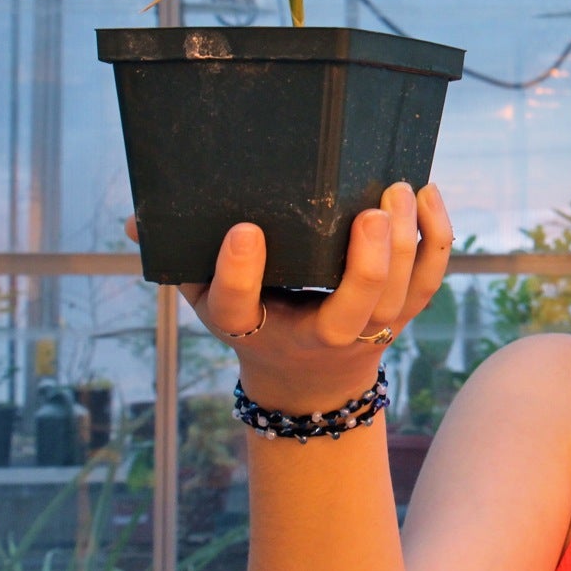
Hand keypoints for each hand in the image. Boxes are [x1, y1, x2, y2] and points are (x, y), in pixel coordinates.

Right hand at [123, 182, 452, 412]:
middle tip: (369, 211)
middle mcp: (317, 335)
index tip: (244, 230)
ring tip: (399, 190)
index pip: (240, 306)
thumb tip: (134, 222)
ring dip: (406, 243)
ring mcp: (368, 329)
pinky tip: (428, 195)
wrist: (308, 380)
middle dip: (366, 262)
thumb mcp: (210, 300)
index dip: (239, 273)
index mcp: (255, 329)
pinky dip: (436, 239)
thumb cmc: (257, 320)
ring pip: (399, 294)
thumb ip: (178, 259)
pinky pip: (429, 280)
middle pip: (351, 308)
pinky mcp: (402, 315)